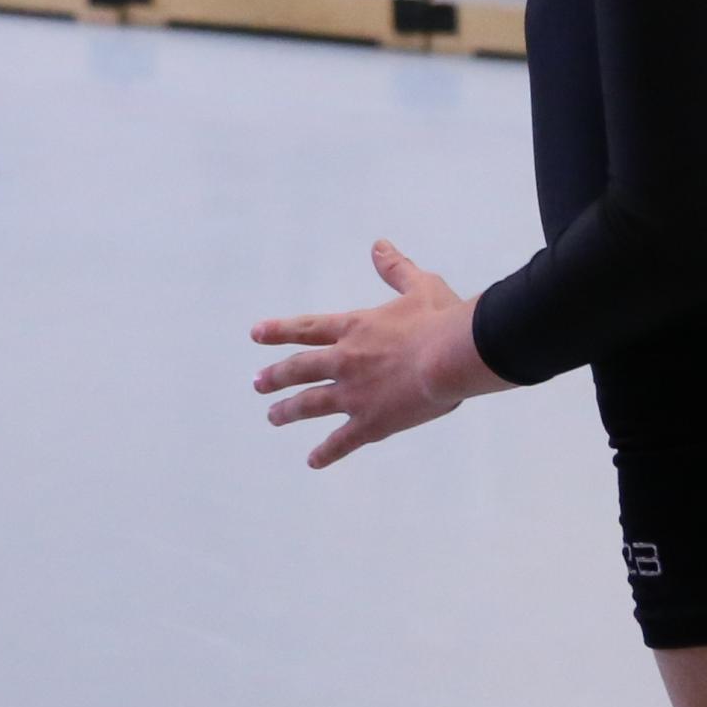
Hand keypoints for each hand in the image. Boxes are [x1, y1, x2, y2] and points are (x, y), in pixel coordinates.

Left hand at [250, 242, 508, 469]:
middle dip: (275, 376)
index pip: (307, 329)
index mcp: (355, 328)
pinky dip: (327, 451)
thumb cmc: (441, 319)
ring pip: (310, 404)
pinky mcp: (371, 422)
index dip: (279, 331)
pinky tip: (313, 460)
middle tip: (257, 384)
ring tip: (272, 417)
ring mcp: (354, 394)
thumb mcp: (419, 286)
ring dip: (288, 411)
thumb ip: (396, 269)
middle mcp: (345, 360)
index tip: (255, 334)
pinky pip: (342, 441)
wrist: (451, 357)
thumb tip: (379, 246)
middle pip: (299, 369)